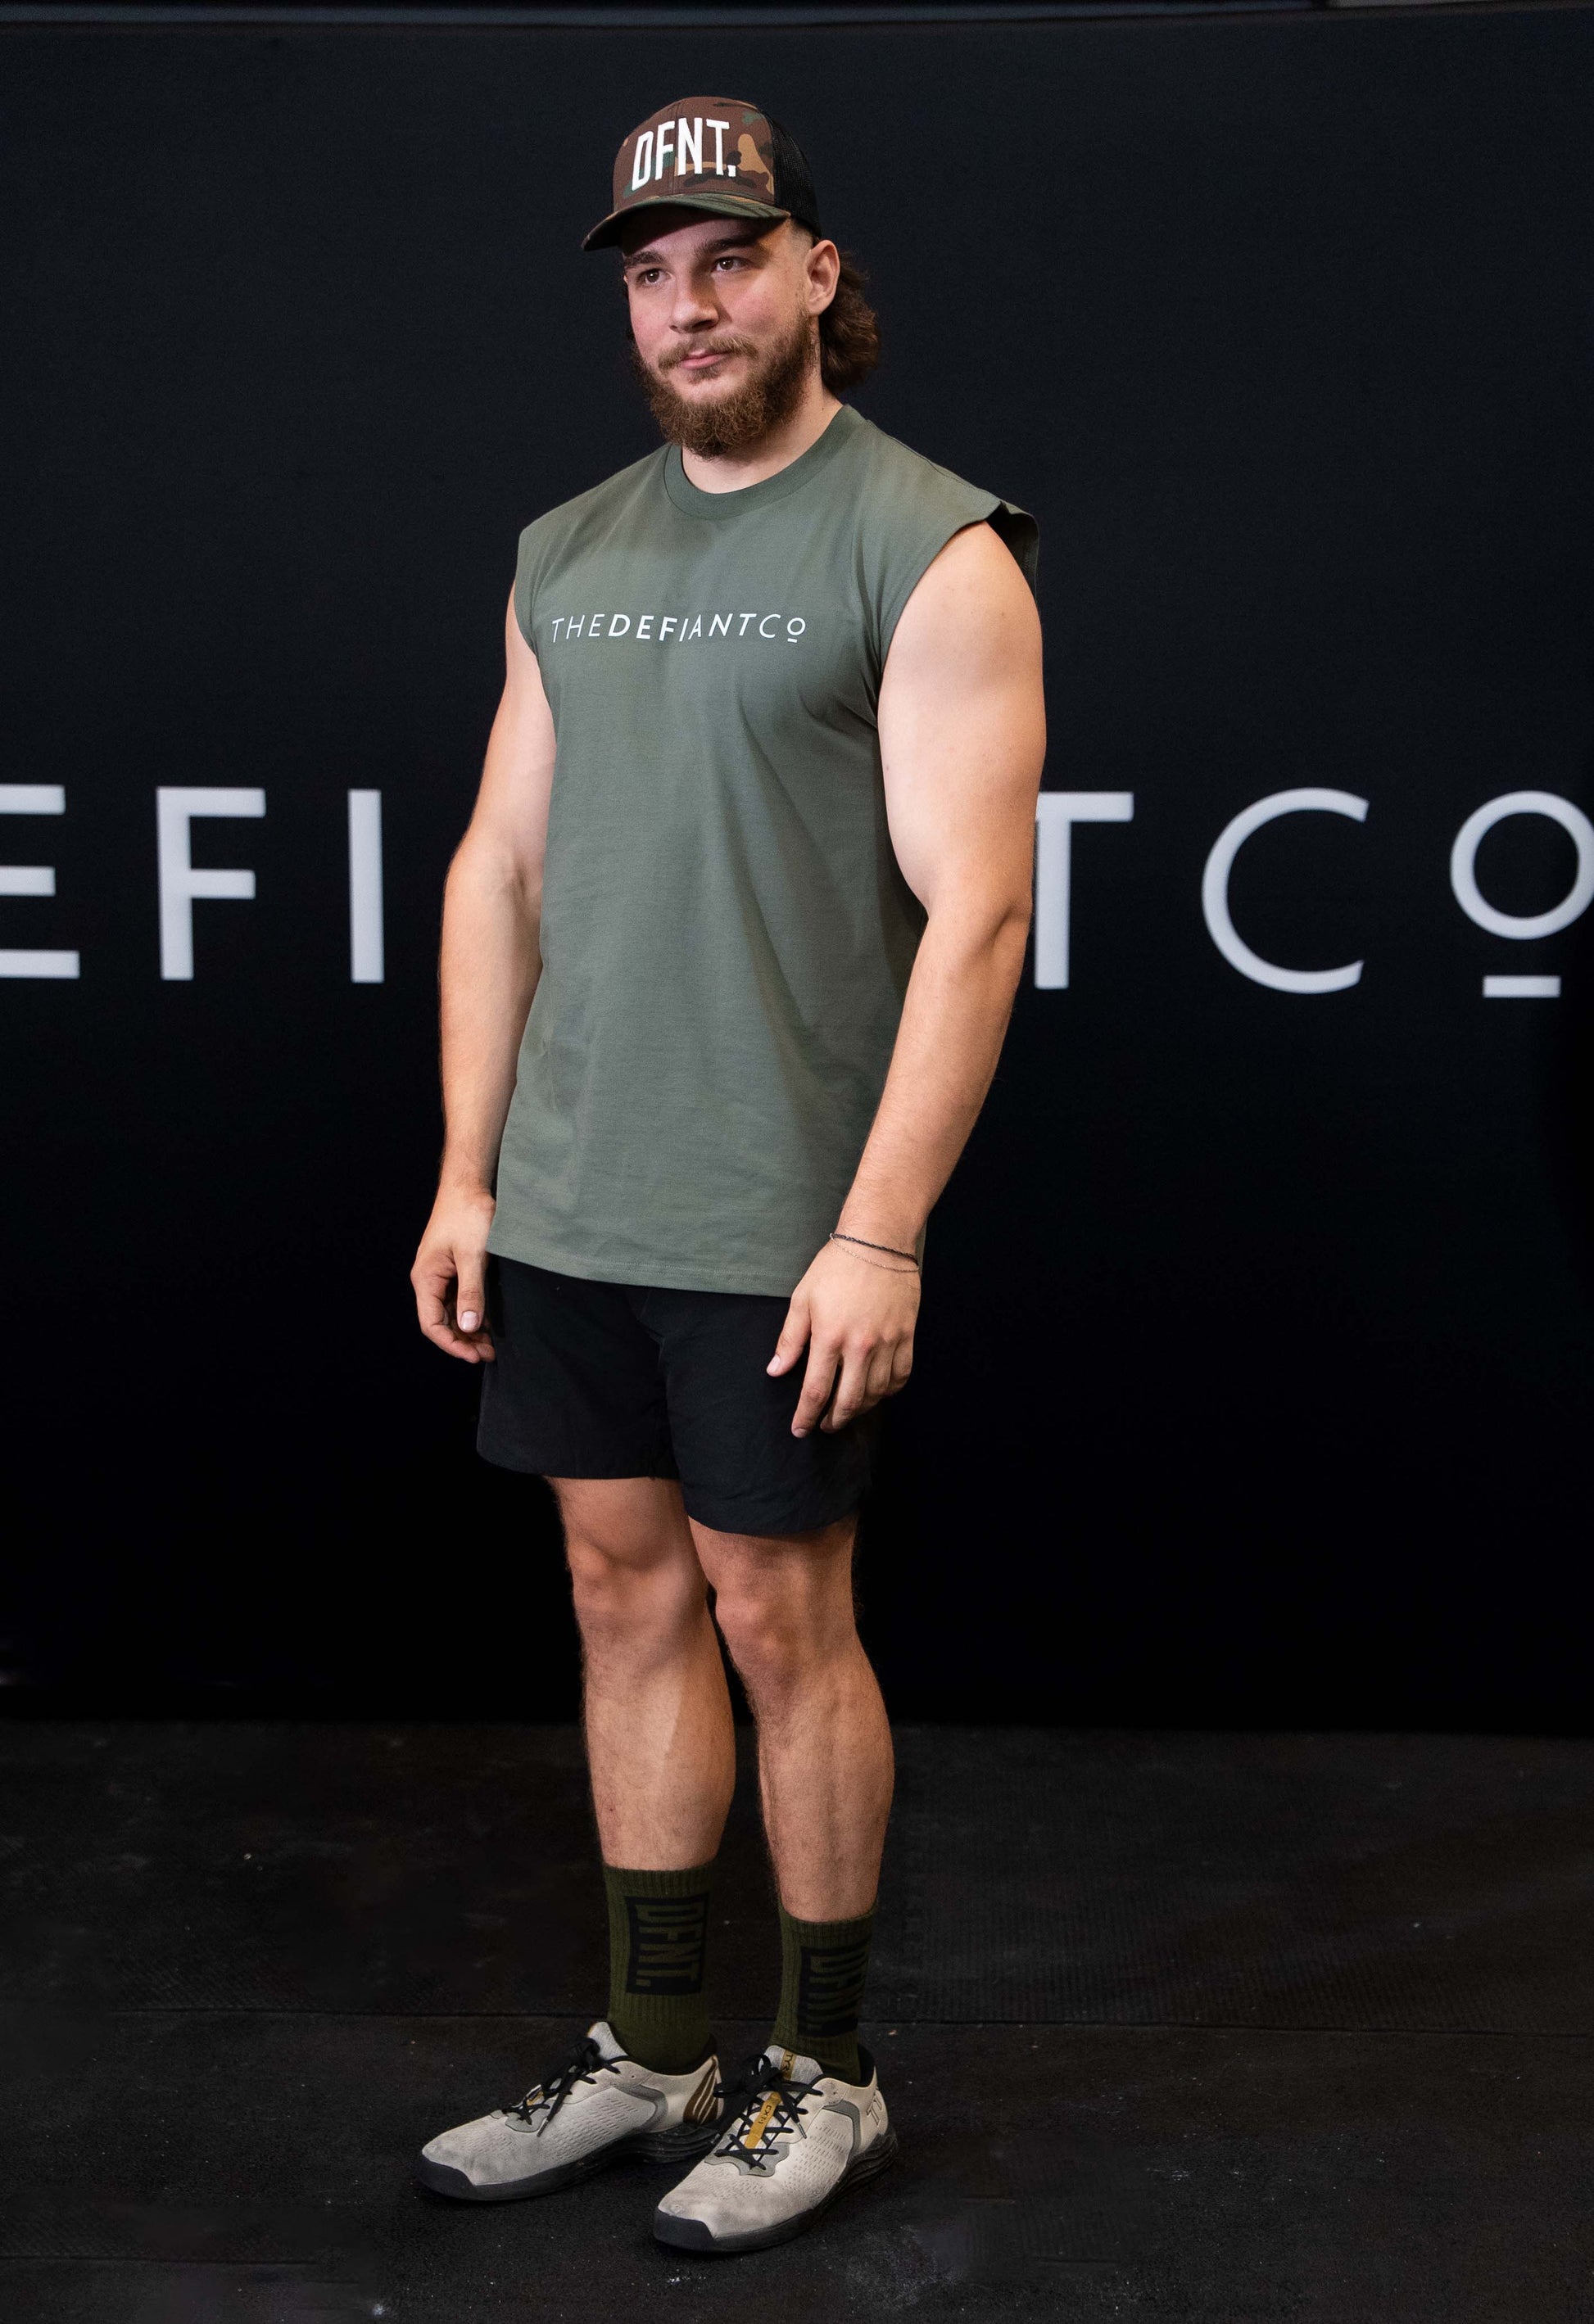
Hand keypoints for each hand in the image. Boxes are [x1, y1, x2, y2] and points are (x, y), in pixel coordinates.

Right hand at [411, 1184, 497, 1362]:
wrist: (469, 1185)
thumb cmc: (467, 1215)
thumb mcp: (473, 1256)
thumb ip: (471, 1292)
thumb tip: (469, 1327)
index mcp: (426, 1278)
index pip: (432, 1323)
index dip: (452, 1344)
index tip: (474, 1356)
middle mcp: (430, 1279)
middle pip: (441, 1322)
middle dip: (463, 1341)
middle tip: (489, 1354)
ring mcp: (442, 1275)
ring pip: (452, 1312)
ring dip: (469, 1330)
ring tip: (491, 1345)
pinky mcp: (455, 1268)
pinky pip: (460, 1299)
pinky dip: (473, 1314)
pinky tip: (488, 1323)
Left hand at [768, 1238, 919, 1435]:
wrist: (878, 1242)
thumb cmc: (836, 1267)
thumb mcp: (802, 1299)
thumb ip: (789, 1340)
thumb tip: (776, 1371)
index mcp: (829, 1336)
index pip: (816, 1391)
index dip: (806, 1416)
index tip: (800, 1429)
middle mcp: (860, 1345)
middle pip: (848, 1401)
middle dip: (833, 1421)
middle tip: (824, 1425)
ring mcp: (887, 1342)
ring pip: (875, 1393)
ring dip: (859, 1410)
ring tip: (847, 1411)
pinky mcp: (906, 1336)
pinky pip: (900, 1377)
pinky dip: (888, 1392)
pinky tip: (876, 1392)